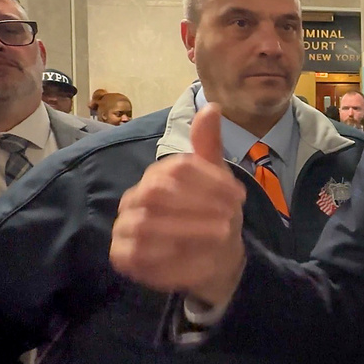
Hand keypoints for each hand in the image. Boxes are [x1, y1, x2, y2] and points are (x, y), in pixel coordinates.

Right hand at [110, 103, 246, 304]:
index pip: (177, 168)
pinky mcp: (123, 257)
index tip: (239, 197)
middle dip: (196, 205)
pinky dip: (170, 257)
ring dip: (189, 230)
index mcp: (157, 174)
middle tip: (230, 218)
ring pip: (146, 225)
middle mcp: (134, 197)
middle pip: (157, 193)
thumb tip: (212, 106)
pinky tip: (199, 257)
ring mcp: (124, 227)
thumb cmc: (212, 214)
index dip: (210, 181)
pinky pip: (138, 256)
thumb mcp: (218, 179)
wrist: (213, 256)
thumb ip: (209, 146)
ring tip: (222, 236)